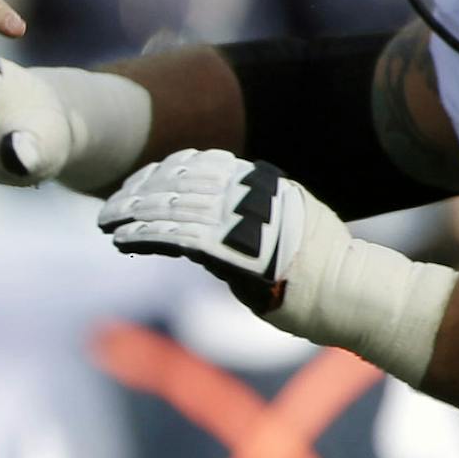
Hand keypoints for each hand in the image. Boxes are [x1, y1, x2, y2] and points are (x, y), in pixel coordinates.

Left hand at [97, 151, 313, 313]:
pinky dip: (146, 238)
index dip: (158, 174)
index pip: (195, 164)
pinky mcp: (233, 251)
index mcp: (257, 179)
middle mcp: (247, 190)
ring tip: (107, 224)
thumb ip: (250, 208)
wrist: (351, 293)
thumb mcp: (288, 216)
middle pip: (176, 182)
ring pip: (171, 208)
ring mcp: (241, 217)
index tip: (133, 187)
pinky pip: (179, 238)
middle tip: (108, 209)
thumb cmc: (321, 265)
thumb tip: (212, 211)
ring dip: (132, 216)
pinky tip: (125, 241)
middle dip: (137, 194)